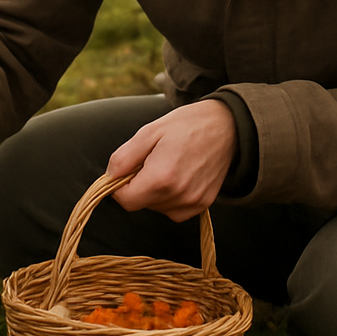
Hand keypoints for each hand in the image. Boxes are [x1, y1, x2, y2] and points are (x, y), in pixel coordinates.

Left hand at [107, 100, 237, 221]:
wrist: (227, 126)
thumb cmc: (186, 125)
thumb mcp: (149, 132)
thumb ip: (124, 157)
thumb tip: (109, 177)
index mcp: (161, 177)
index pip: (126, 200)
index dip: (119, 186)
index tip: (127, 169)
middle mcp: (178, 195)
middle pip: (141, 204)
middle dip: (138, 186)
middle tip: (151, 161)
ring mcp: (192, 202)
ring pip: (157, 208)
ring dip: (155, 192)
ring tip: (168, 165)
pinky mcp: (203, 205)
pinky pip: (175, 211)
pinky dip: (170, 198)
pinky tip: (179, 177)